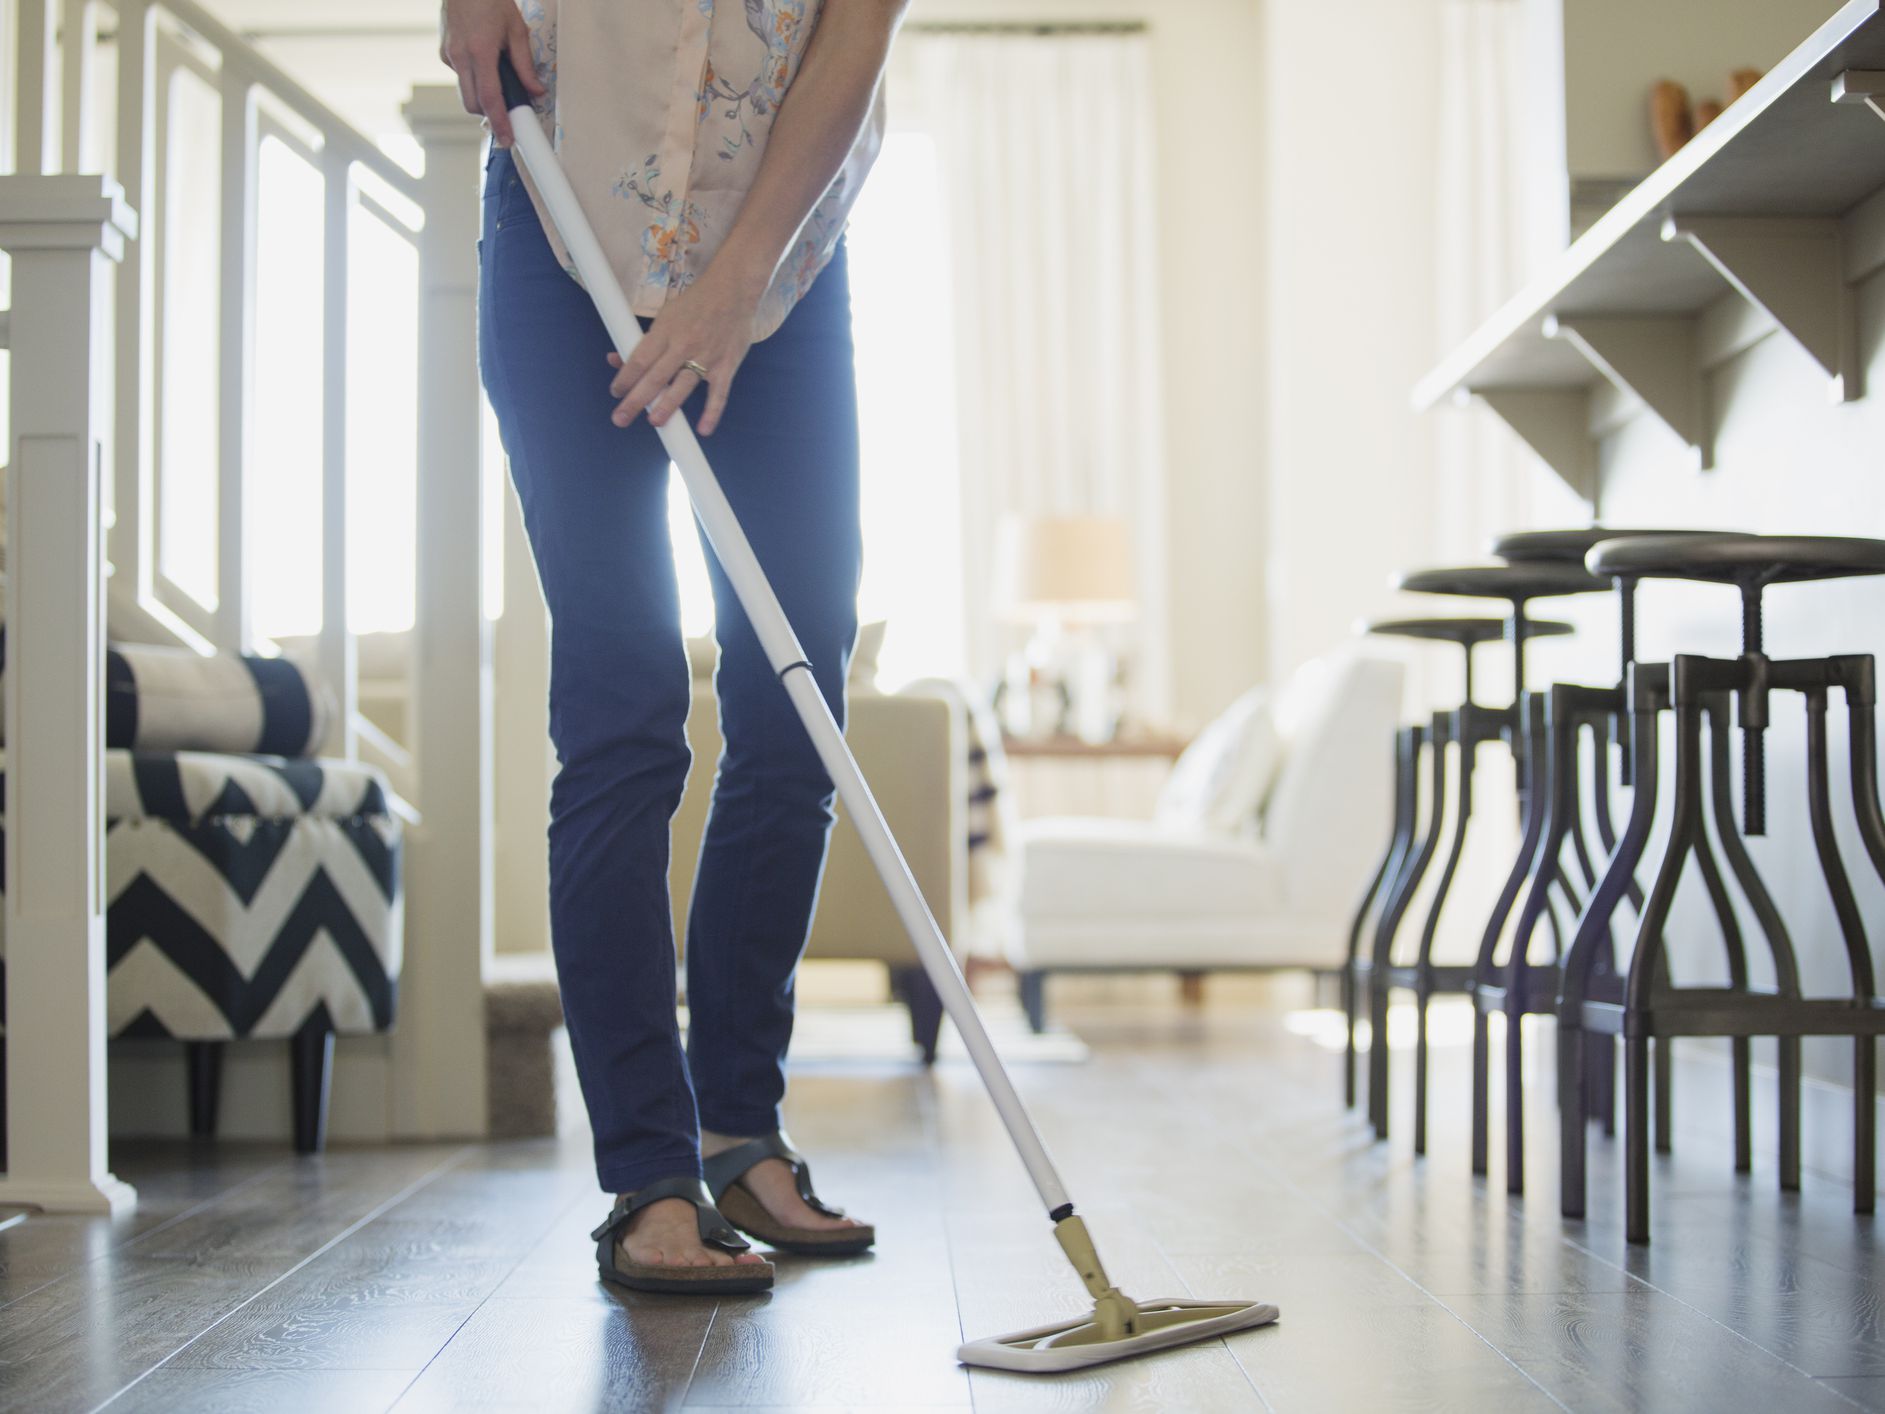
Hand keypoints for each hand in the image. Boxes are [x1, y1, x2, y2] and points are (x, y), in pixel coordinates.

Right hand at [438, 0, 544, 147]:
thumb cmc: (491, 0)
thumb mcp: (516, 30)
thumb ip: (525, 65)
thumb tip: (535, 91)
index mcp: (480, 51)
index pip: (490, 98)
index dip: (499, 122)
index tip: (508, 138)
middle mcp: (460, 57)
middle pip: (472, 103)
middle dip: (489, 114)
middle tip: (508, 116)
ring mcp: (448, 55)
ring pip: (464, 92)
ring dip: (480, 97)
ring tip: (497, 84)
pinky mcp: (443, 52)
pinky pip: (460, 76)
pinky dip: (473, 78)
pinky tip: (482, 63)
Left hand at [606, 264, 767, 436]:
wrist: (733, 290)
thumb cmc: (695, 303)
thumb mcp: (665, 315)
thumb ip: (644, 341)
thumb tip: (617, 360)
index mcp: (665, 330)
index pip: (639, 359)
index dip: (625, 378)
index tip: (615, 393)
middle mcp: (683, 344)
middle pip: (655, 377)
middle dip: (636, 400)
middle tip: (620, 418)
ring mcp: (706, 356)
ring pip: (683, 386)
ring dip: (667, 406)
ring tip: (654, 422)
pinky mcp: (726, 365)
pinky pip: (719, 394)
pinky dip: (712, 413)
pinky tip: (704, 430)